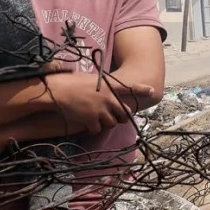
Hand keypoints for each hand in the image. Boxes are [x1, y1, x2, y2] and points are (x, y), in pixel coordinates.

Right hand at [40, 72, 154, 134]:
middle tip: (113, 117)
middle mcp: (108, 98)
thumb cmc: (71, 82)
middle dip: (121, 118)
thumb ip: (103, 86)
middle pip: (125, 114)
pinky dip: (93, 129)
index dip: (142, 90)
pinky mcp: (91, 119)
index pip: (130, 88)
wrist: (57, 90)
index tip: (152, 91)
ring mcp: (101, 109)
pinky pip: (97, 130)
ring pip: (112, 124)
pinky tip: (86, 124)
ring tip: (96, 119)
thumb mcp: (92, 79)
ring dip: (105, 124)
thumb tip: (108, 92)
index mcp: (109, 86)